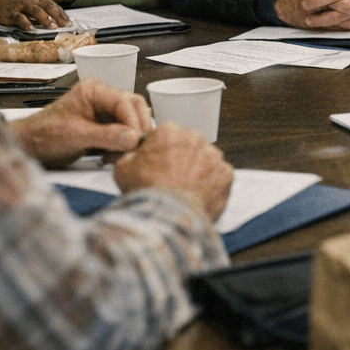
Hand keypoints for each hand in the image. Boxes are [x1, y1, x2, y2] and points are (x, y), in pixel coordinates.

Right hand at [0, 0, 69, 29]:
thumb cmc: (15, 5)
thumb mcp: (30, 6)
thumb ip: (41, 13)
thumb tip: (55, 22)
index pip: (52, 5)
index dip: (61, 13)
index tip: (69, 22)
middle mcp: (30, 0)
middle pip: (47, 6)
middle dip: (57, 16)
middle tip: (64, 24)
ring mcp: (21, 5)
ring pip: (35, 10)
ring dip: (45, 18)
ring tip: (52, 26)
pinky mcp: (11, 12)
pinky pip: (20, 18)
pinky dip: (26, 23)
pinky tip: (32, 29)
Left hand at [10, 77, 151, 167]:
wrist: (29, 146)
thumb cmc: (44, 134)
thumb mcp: (76, 136)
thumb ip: (107, 136)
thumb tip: (133, 138)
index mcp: (93, 91)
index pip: (125, 101)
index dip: (134, 122)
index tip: (137, 140)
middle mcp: (101, 97)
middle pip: (133, 108)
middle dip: (137, 129)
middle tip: (137, 147)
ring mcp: (102, 112)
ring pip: (130, 121)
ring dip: (130, 138)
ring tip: (122, 154)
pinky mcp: (102, 126)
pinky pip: (122, 132)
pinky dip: (122, 145)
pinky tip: (114, 156)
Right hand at [113, 123, 233, 221]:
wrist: (169, 216)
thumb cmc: (147, 193)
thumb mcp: (123, 169)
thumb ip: (130, 155)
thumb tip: (131, 154)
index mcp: (169, 132)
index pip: (167, 135)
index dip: (162, 151)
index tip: (159, 164)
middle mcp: (194, 139)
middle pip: (189, 145)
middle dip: (182, 158)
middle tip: (172, 178)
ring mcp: (213, 156)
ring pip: (206, 160)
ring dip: (199, 170)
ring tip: (186, 189)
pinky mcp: (226, 174)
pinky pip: (220, 176)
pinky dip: (212, 185)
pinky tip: (198, 195)